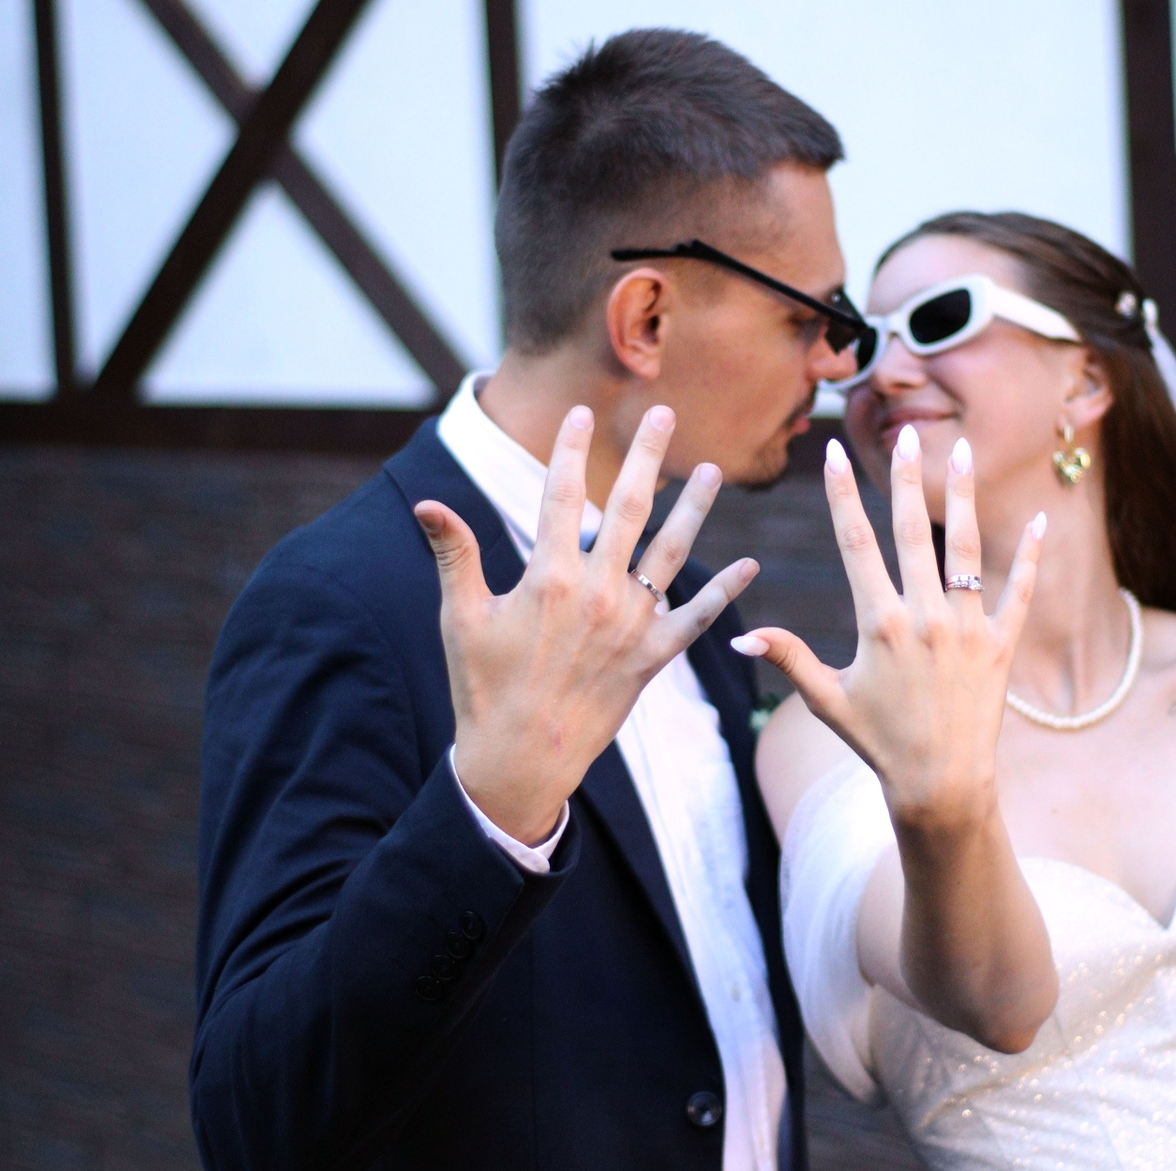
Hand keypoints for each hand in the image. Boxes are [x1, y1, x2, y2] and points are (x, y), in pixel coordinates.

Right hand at [415, 405, 757, 843]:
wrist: (520, 762)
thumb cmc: (483, 688)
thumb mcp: (461, 618)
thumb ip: (454, 555)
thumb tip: (424, 503)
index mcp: (549, 577)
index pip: (563, 496)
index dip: (572, 450)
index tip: (583, 413)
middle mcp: (597, 593)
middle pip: (628, 509)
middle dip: (647, 456)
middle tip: (666, 414)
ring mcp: (630, 626)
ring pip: (672, 553)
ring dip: (694, 509)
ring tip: (712, 470)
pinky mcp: (651, 660)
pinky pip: (696, 620)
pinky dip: (726, 594)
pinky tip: (751, 565)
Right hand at [734, 426, 1042, 827]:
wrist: (941, 785)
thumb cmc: (878, 743)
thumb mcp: (826, 699)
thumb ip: (789, 658)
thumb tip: (739, 638)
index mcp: (879, 623)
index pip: (857, 543)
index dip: (844, 495)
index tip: (836, 453)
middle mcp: (925, 616)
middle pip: (913, 531)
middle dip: (906, 478)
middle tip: (905, 434)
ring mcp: (967, 628)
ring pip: (966, 549)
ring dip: (964, 497)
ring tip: (964, 450)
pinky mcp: (1002, 645)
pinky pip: (1019, 591)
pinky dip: (1029, 555)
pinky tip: (1037, 517)